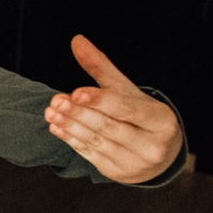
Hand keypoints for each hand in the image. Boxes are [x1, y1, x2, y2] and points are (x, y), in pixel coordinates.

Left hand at [44, 36, 183, 183]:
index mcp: (161, 121)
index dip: (100, 101)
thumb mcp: (125, 90)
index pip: (126, 109)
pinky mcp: (118, 173)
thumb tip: (76, 40)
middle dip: (80, 113)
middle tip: (56, 101)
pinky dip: (72, 140)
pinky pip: (91, 155)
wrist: (155, 151)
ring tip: (51, 112)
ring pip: (98, 142)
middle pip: (109, 126)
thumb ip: (101, 66)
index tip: (75, 92)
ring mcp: (136, 162)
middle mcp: (153, 145)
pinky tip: (56, 127)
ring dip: (71, 127)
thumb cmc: (138, 113)